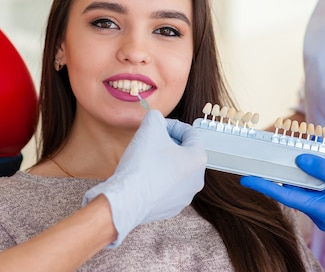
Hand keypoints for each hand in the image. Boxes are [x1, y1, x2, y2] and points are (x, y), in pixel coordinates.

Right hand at [83, 110, 206, 246]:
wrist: (126, 200)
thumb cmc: (141, 165)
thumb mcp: (150, 127)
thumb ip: (156, 117)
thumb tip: (156, 119)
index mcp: (198, 159)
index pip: (190, 133)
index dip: (171, 125)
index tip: (157, 127)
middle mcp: (197, 180)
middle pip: (184, 152)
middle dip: (168, 143)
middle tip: (150, 141)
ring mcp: (185, 196)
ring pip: (176, 170)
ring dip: (163, 161)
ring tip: (145, 159)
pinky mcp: (171, 208)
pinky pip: (167, 187)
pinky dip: (157, 179)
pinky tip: (143, 176)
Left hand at [240, 153, 324, 250]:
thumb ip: (322, 169)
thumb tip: (300, 158)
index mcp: (321, 211)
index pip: (285, 195)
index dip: (264, 186)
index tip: (246, 179)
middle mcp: (318, 215)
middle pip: (291, 192)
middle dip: (276, 175)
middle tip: (261, 160)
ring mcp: (324, 213)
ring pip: (302, 191)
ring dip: (293, 175)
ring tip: (281, 157)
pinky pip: (313, 192)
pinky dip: (308, 179)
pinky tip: (304, 165)